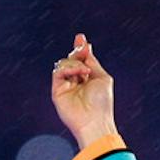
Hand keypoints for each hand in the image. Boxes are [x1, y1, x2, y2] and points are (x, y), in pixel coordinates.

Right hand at [50, 33, 117, 149]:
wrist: (94, 121)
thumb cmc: (102, 102)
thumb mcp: (102, 77)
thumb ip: (92, 62)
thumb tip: (86, 46)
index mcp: (89, 79)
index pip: (82, 60)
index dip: (80, 49)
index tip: (80, 37)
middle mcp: (76, 82)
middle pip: (71, 59)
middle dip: (77, 52)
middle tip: (81, 47)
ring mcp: (66, 86)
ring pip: (64, 63)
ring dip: (75, 63)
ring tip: (84, 71)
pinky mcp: (57, 91)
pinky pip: (58, 72)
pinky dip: (68, 68)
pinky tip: (79, 72)